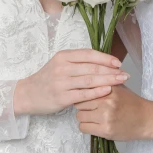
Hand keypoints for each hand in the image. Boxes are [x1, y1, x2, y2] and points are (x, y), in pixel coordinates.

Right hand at [14, 49, 128, 115]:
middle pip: (92, 68)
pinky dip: (97, 92)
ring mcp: (61, 82)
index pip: (88, 54)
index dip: (105, 58)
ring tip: (121, 81)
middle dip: (111, 70)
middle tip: (125, 74)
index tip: (118, 62)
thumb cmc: (47, 79)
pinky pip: (83, 94)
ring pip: (90, 80)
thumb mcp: (59, 64)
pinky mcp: (61, 97)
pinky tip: (108, 91)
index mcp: (63, 56)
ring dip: (108, 80)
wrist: (28, 94)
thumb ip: (77, 62)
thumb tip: (102, 62)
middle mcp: (62, 67)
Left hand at [76, 85, 152, 140]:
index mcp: (109, 89)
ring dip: (84, 118)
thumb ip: (104, 81)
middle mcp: (106, 102)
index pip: (84, 89)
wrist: (147, 119)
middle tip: (90, 109)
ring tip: (93, 117)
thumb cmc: (132, 103)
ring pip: (80, 116)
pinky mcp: (106, 130)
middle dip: (82, 106)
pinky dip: (87, 127)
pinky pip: (84, 128)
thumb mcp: (119, 87)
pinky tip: (94, 125)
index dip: (83, 94)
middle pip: (79, 103)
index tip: (85, 98)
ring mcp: (105, 117)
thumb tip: (86, 77)